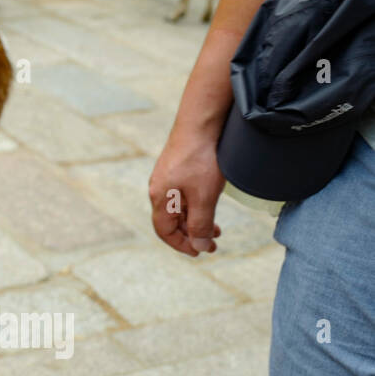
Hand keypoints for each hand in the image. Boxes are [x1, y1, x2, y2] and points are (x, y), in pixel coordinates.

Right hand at [149, 124, 224, 256]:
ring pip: (178, 208)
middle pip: (170, 221)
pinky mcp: (176, 168)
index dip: (181, 245)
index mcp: (159, 198)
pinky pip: (182, 195)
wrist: (200, 123)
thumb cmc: (200, 160)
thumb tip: (200, 248)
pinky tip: (209, 203)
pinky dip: (195, 206)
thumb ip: (200, 225)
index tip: (200, 252)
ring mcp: (167, 177)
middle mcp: (159, 188)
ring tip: (216, 226)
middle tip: (213, 243)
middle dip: (191, 234)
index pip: (164, 231)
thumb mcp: (204, 198)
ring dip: (195, 220)